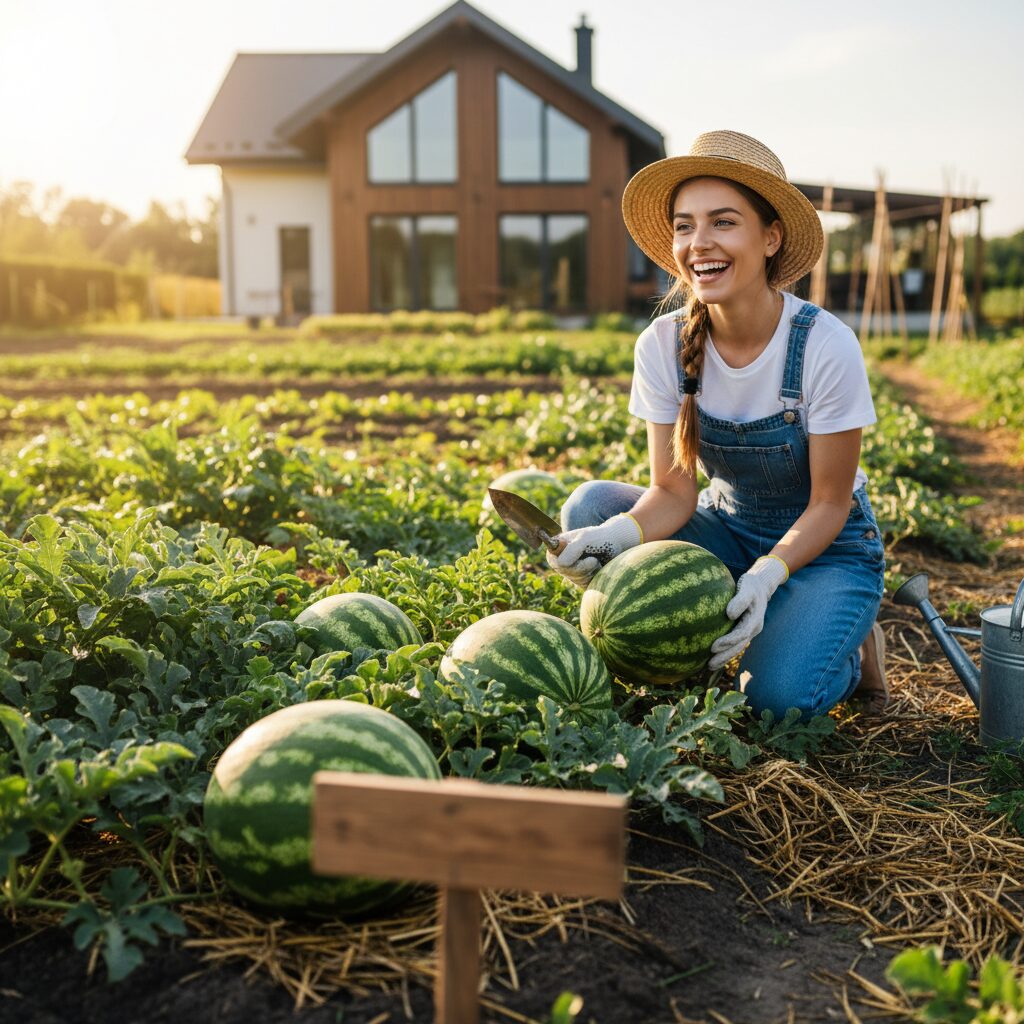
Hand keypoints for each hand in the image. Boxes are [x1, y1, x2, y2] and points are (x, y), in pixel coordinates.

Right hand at [545, 514, 641, 587]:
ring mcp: (571, 570)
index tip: (584, 555)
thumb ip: (572, 549)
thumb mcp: (586, 538)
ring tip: (597, 561)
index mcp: (558, 546)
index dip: (567, 563)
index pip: (555, 561)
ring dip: (590, 572)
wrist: (617, 544)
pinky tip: (598, 569)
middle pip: (565, 573)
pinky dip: (594, 578)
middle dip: (582, 567)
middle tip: (594, 560)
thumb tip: (560, 564)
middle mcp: (562, 559)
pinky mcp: (581, 580)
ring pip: (575, 580)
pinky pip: (584, 585)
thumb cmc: (600, 537)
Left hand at [708, 555, 788, 669]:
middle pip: (739, 646)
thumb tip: (729, 614)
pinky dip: (725, 651)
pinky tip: (712, 656)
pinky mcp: (744, 630)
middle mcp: (753, 628)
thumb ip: (740, 599)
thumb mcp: (747, 588)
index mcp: (755, 620)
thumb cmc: (751, 585)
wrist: (761, 586)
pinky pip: (735, 643)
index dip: (728, 642)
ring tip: (709, 666)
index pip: (740, 634)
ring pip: (737, 647)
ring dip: (724, 657)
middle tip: (709, 665)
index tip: (713, 647)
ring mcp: (750, 630)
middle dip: (724, 656)